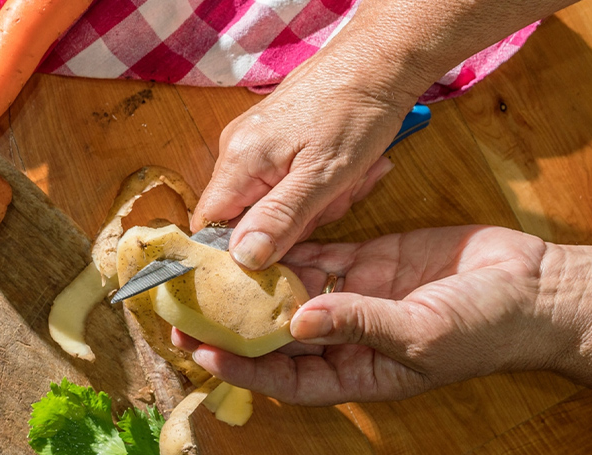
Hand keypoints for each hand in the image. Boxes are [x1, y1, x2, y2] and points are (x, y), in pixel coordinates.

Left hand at [173, 226, 560, 404]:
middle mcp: (345, 340)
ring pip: (291, 291)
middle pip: (276, 335)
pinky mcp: (369, 261)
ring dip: (254, 281)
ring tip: (207, 267)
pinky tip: (253, 236)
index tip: (200, 352)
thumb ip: (360, 325)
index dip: (242, 367)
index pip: (285, 378)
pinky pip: (318, 254)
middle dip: (233, 323)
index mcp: (355, 373)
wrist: (537, 288)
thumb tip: (300, 322)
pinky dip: (290, 246)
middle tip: (184, 308)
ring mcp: (354, 297)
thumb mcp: (422, 334)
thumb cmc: (486, 330)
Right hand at [192, 55, 417, 269]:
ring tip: (348, 177)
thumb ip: (280, 219)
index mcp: (239, 161)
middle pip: (247, 218)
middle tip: (334, 198)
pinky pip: (286, 182)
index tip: (282, 248)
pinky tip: (344, 169)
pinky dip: (317, 185)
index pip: (211, 226)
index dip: (241, 248)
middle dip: (295, 221)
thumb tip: (242, 258)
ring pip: (272, 203)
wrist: (380, 59)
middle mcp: (236, 151)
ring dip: (315, 202)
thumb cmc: (355, 111)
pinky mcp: (274, 141)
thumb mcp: (324, 176)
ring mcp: (254, 144)